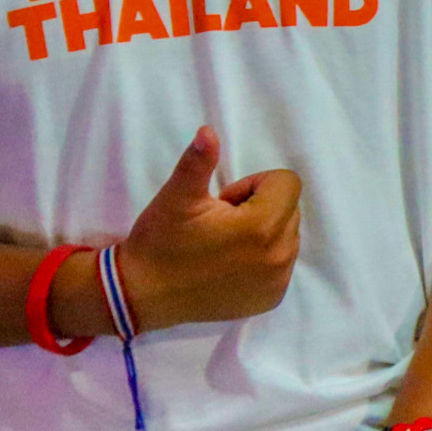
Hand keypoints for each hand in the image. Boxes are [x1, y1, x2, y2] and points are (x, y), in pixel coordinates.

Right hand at [116, 127, 301, 334]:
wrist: (142, 295)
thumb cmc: (160, 242)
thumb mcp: (177, 196)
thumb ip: (199, 161)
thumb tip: (208, 132)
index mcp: (262, 227)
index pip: (287, 183)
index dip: (254, 185)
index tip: (224, 202)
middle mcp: (279, 256)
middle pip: (289, 208)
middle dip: (259, 207)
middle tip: (220, 223)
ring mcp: (277, 281)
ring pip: (287, 235)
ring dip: (263, 231)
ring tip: (223, 243)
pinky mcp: (271, 298)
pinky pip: (282, 262)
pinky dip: (263, 257)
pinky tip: (230, 264)